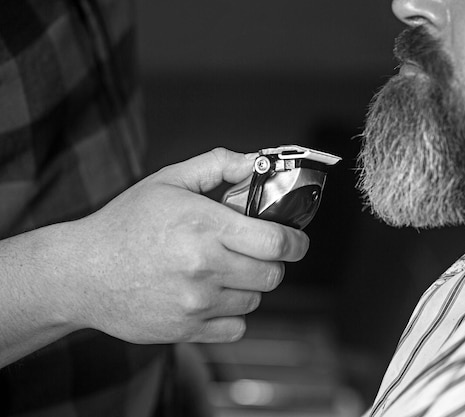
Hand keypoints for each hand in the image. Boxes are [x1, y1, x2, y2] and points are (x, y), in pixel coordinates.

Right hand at [61, 148, 308, 343]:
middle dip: (271, 262)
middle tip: (254, 252)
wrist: (81, 272)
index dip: (295, 241)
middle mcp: (204, 268)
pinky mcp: (186, 330)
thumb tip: (256, 162)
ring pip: (255, 300)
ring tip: (223, 271)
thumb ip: (217, 165)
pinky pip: (236, 328)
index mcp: (205, 227)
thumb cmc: (125, 224)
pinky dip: (231, 315)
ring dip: (249, 286)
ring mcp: (196, 303)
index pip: (276, 242)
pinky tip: (212, 297)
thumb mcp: (168, 181)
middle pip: (273, 275)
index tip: (296, 240)